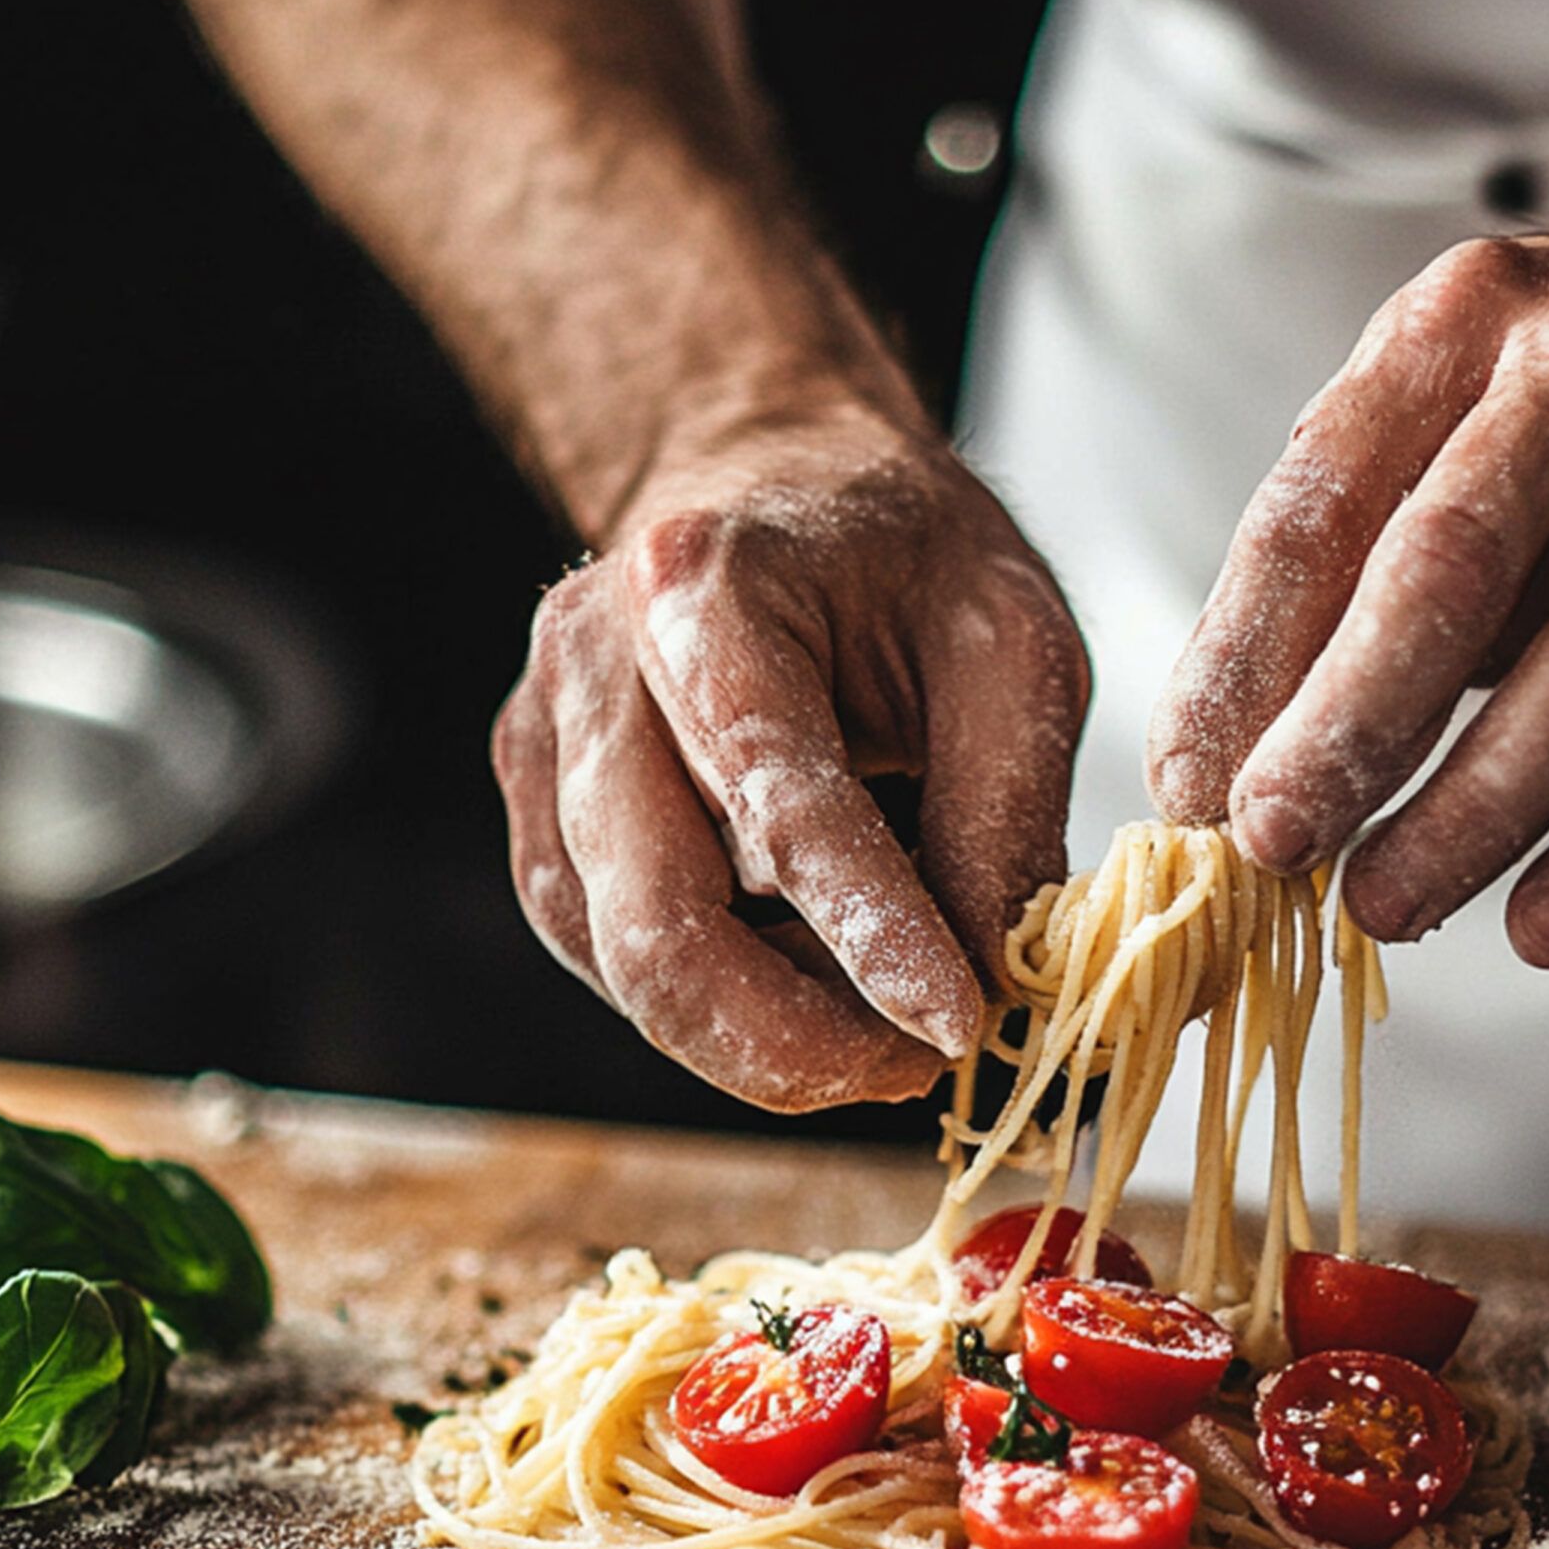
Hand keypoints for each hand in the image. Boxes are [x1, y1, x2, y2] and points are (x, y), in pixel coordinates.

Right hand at [497, 413, 1087, 1109]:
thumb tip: (996, 984)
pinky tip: (805, 989)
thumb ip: (1004, 813)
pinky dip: (716, 1001)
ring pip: (622, 959)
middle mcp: (594, 668)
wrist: (771, 478)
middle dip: (787, 1040)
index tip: (955, 1026)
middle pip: (653, 922)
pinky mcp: (539, 808)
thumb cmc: (895, 549)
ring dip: (757, 1034)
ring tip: (878, 1024)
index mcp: (709, 589)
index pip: (780, 801)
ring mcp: (546, 744)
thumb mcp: (1008, 643)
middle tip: (911, 1070)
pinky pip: (607, 951)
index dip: (871, 934)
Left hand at [1146, 233, 1548, 962]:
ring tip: (1386, 908)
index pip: (1321, 500)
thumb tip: (1213, 763)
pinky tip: (1546, 926)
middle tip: (1274, 846)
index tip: (1187, 788)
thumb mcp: (1436, 417)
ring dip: (1480, 812)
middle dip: (1350, 728)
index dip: (1241, 658)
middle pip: (1456, 567)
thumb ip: (1333, 564)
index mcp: (1462, 318)